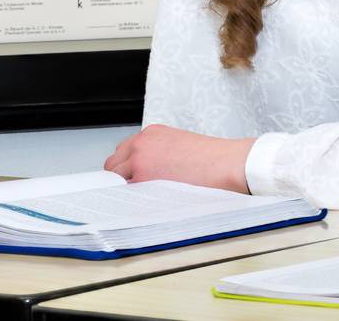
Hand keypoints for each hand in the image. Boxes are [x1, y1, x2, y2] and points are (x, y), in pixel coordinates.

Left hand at [104, 124, 255, 194]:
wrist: (225, 163)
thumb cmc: (210, 158)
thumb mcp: (179, 145)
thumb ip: (157, 153)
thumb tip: (145, 173)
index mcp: (151, 133)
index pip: (123, 151)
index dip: (126, 167)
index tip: (130, 177)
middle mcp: (141, 144)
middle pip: (113, 165)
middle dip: (121, 178)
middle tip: (136, 190)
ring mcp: (139, 162)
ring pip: (116, 180)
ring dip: (126, 189)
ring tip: (144, 198)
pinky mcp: (143, 179)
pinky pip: (127, 194)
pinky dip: (133, 201)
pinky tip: (145, 204)